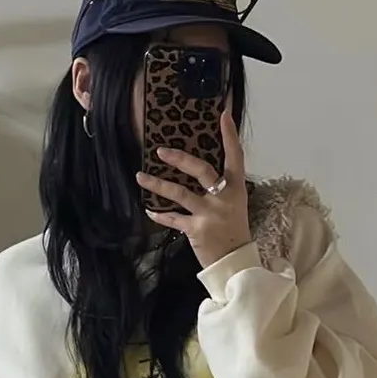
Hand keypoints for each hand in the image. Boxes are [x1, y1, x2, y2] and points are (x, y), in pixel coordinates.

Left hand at [138, 111, 251, 270]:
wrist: (235, 263)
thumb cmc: (234, 231)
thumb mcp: (235, 204)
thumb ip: (222, 187)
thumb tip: (202, 170)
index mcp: (236, 188)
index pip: (235, 156)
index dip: (230, 135)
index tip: (222, 114)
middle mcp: (223, 197)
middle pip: (201, 170)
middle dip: (179, 158)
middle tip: (160, 151)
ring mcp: (209, 213)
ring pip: (179, 193)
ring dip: (157, 184)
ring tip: (140, 177)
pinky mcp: (196, 229)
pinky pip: (173, 218)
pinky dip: (159, 214)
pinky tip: (148, 210)